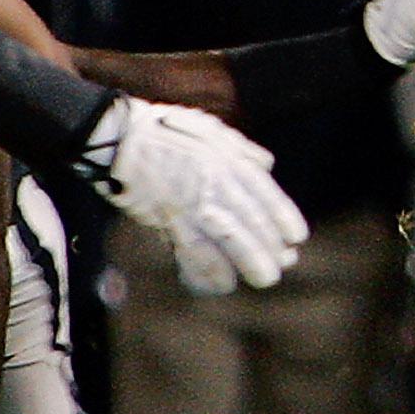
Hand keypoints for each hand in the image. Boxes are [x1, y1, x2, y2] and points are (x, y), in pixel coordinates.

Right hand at [77, 99, 307, 293]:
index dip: (284, 218)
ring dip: (247, 264)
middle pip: (252, 222)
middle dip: (270, 248)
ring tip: (263, 279)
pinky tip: (221, 284)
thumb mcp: (212, 129)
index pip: (266, 195)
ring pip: (227, 241)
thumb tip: (266, 165)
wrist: (117, 137)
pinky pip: (192, 252)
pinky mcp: (168, 220)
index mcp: (230, 162)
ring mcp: (191, 204)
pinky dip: (208, 272)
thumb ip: (242, 150)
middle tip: (282, 266)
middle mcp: (215, 184)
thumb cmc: (166, 130)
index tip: (297, 237)